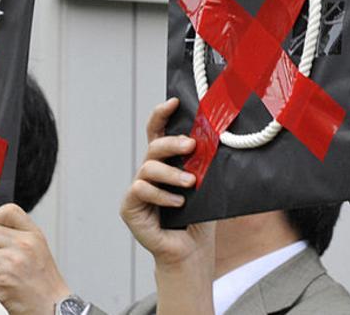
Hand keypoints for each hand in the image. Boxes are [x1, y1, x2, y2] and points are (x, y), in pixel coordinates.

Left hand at [0, 204, 69, 313]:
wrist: (51, 306)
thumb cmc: (43, 283)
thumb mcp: (38, 249)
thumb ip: (18, 236)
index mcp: (33, 234)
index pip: (7, 210)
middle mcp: (24, 244)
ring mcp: (13, 261)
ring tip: (2, 276)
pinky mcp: (2, 279)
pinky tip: (3, 289)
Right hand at [119, 98, 214, 269]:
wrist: (192, 248)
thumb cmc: (200, 215)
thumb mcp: (207, 184)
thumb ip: (205, 163)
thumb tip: (219, 137)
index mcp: (166, 162)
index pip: (158, 131)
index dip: (162, 114)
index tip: (174, 102)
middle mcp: (149, 172)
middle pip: (155, 146)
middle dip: (172, 142)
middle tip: (191, 146)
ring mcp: (137, 188)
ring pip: (148, 167)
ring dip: (172, 174)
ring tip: (191, 183)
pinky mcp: (130, 206)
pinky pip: (141, 189)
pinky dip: (162, 195)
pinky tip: (178, 203)